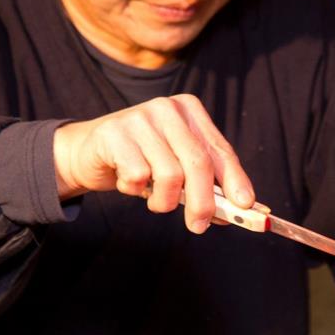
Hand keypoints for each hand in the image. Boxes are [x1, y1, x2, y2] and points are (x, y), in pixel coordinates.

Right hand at [52, 95, 254, 232]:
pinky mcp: (114, 133)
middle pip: (198, 163)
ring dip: (163, 201)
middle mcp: (167, 109)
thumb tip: (235, 211)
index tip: (245, 204)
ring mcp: (140, 118)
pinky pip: (138, 177)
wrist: (89, 151)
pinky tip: (128, 182)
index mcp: (190, 110)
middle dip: (203, 201)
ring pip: (169, 174)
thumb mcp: (177, 165)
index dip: (235, 179)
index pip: (220, 150)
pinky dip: (135, 190)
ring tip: (154, 200)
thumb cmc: (142, 160)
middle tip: (199, 226)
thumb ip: (205, 183)